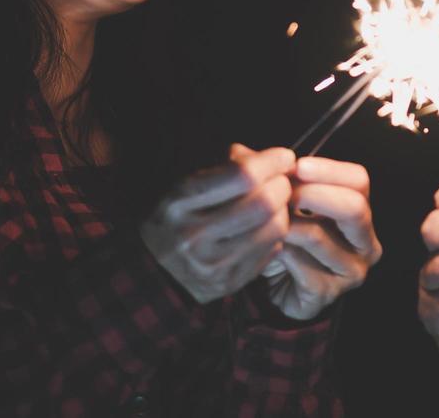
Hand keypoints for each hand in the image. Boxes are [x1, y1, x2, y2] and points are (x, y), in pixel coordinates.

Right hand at [139, 143, 293, 303]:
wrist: (154, 269)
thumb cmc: (179, 215)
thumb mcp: (188, 182)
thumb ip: (230, 165)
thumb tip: (275, 161)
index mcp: (181, 201)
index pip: (241, 176)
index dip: (271, 162)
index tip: (284, 156)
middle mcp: (195, 234)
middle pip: (263, 202)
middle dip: (282, 185)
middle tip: (281, 181)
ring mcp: (213, 263)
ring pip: (274, 227)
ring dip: (283, 209)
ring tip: (275, 204)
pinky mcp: (230, 281)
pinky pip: (272, 249)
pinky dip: (276, 233)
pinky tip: (265, 227)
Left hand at [260, 156, 382, 319]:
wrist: (277, 286)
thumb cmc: (286, 236)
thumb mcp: (276, 200)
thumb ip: (264, 173)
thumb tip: (239, 152)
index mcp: (360, 211)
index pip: (359, 180)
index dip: (329, 170)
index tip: (298, 166)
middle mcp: (365, 242)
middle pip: (354, 208)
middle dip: (314, 194)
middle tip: (284, 192)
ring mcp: (351, 271)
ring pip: (320, 236)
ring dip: (288, 225)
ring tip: (268, 222)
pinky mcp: (328, 293)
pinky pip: (302, 266)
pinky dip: (281, 254)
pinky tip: (269, 251)